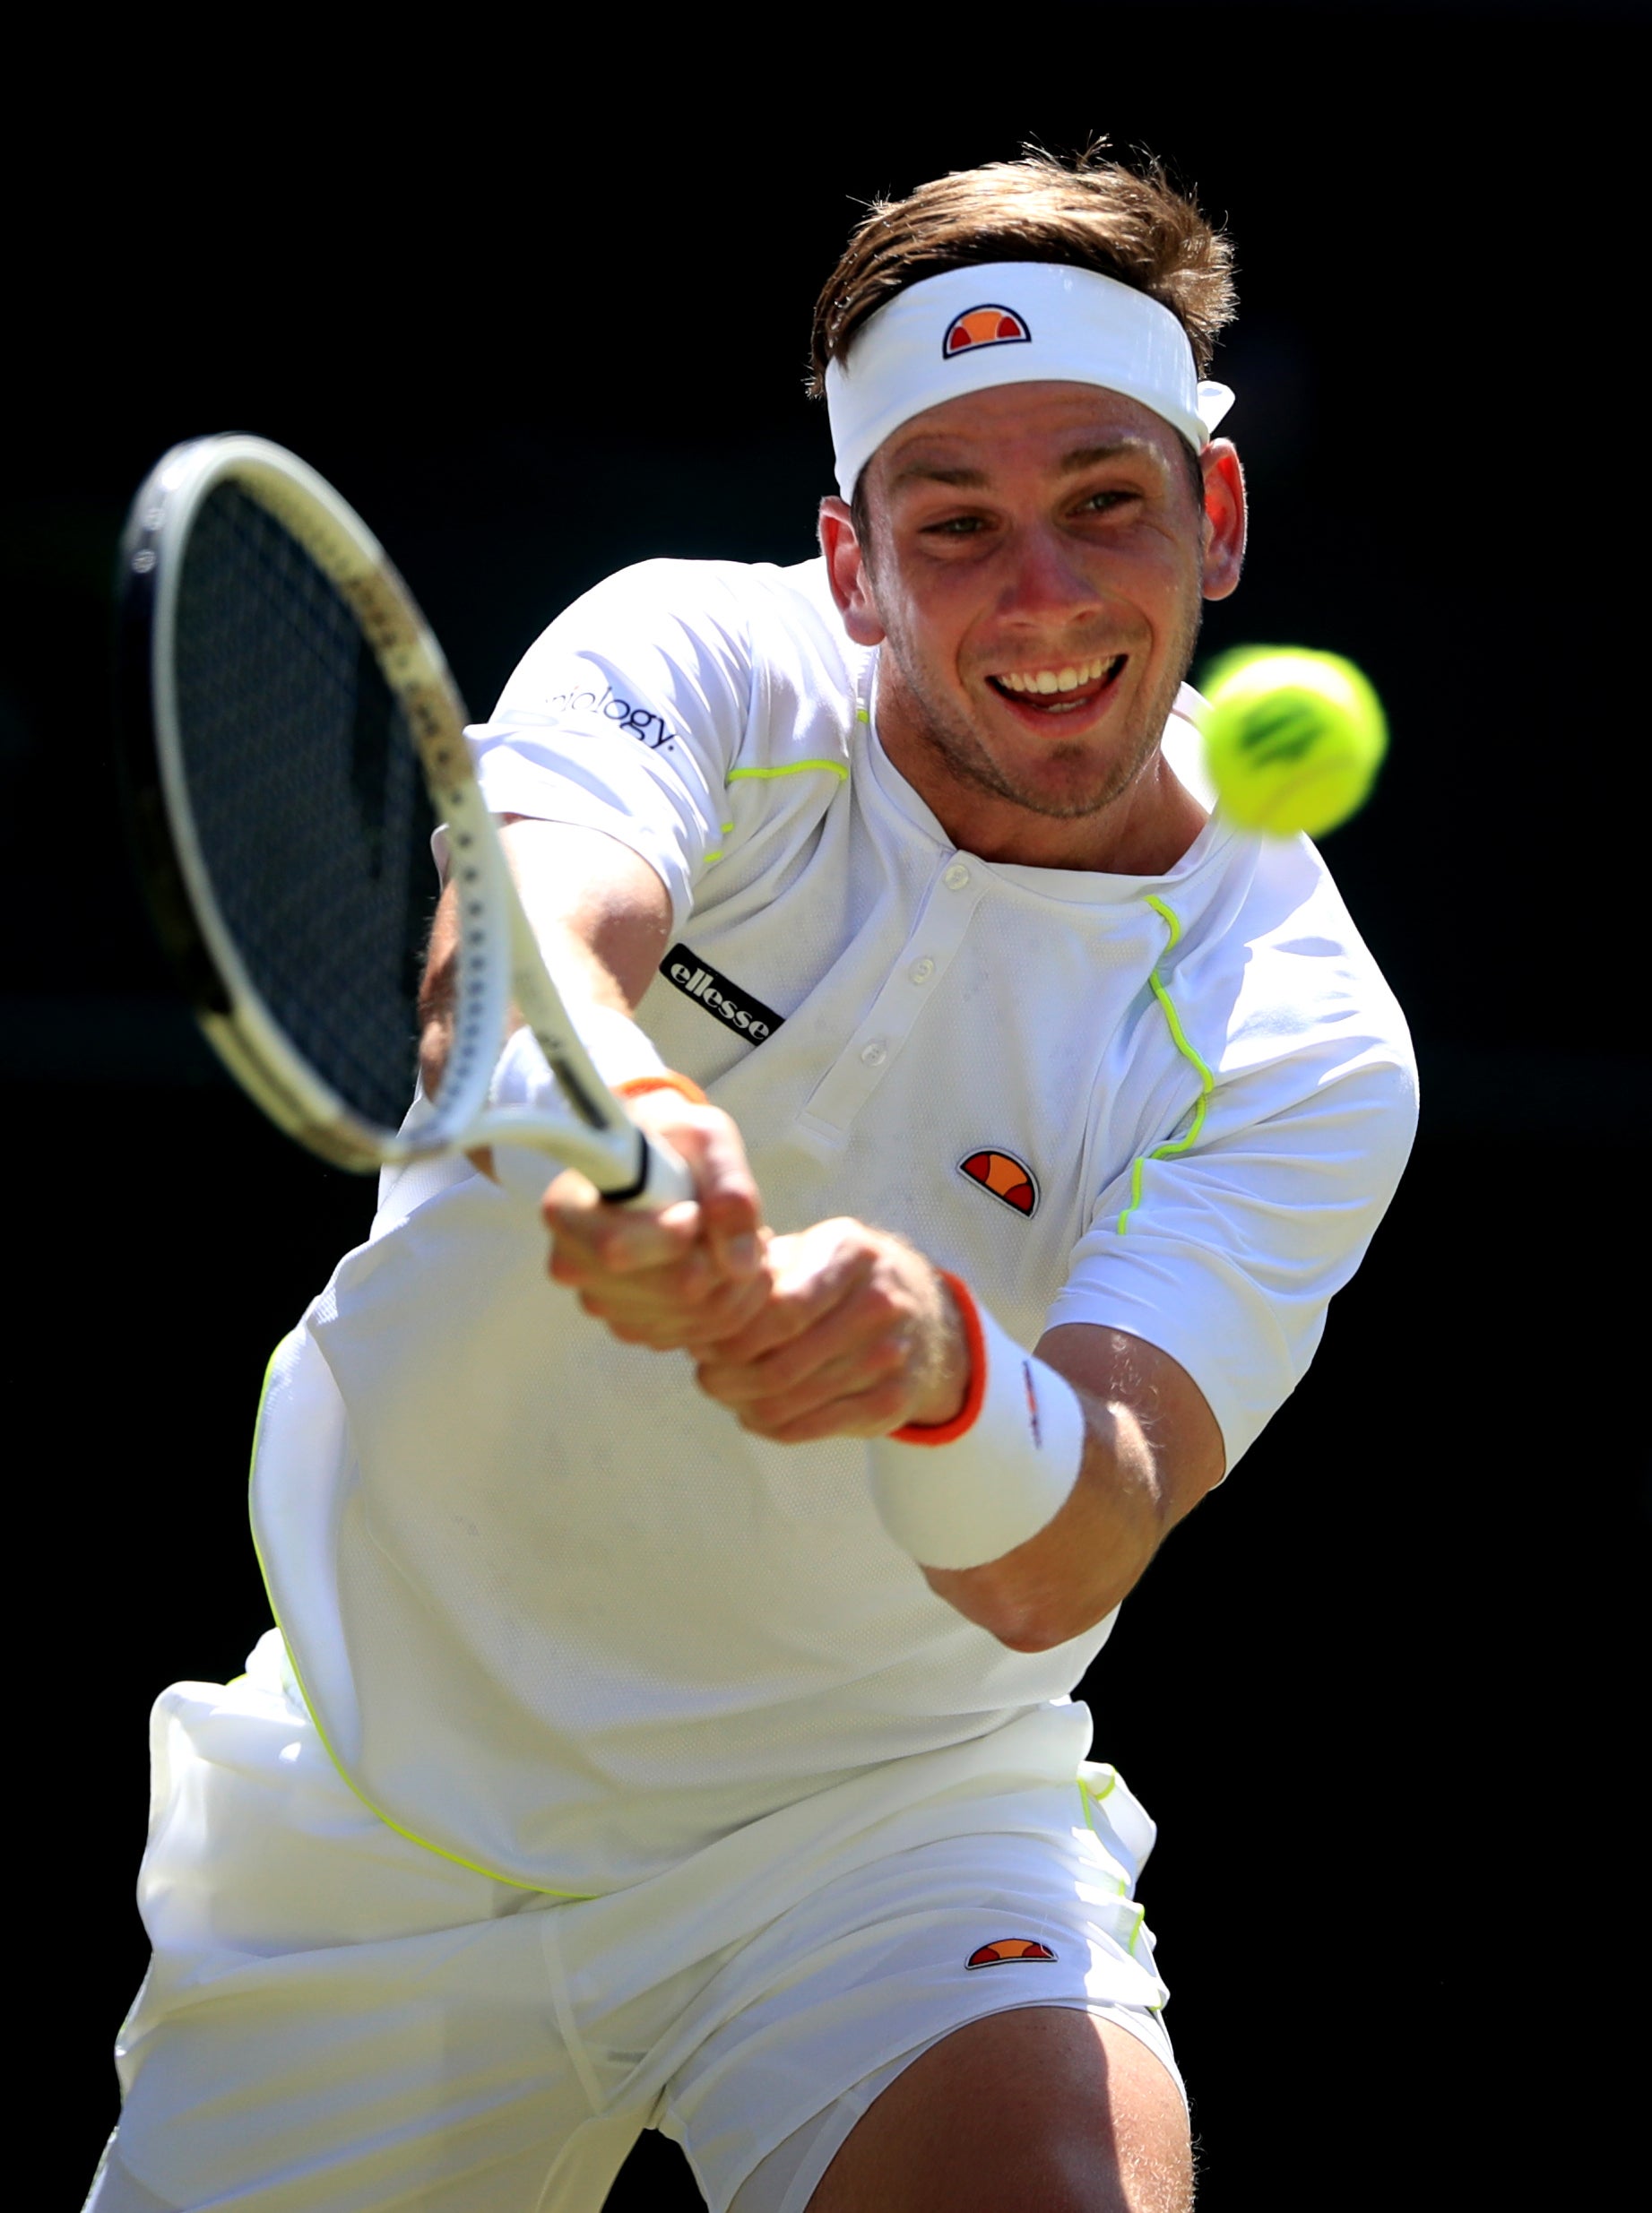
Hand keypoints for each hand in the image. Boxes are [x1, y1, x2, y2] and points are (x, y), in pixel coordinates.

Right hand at [544, 1090, 769, 1350]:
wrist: (659, 1164)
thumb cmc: (674, 1140)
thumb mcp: (705, 1137)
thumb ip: (729, 1187)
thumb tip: (739, 1264)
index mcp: (567, 1210)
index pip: (617, 1251)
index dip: (673, 1238)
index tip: (694, 1211)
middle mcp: (573, 1265)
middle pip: (673, 1291)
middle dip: (724, 1258)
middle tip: (742, 1225)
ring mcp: (602, 1304)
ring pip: (697, 1319)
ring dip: (738, 1282)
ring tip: (737, 1239)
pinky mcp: (634, 1328)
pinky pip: (700, 1336)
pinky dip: (732, 1304)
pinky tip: (726, 1265)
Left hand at [692, 1220, 968, 1443]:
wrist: (921, 1311)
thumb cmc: (836, 1277)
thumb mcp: (803, 1251)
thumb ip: (753, 1272)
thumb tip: (695, 1304)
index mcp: (852, 1254)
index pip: (780, 1310)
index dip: (731, 1334)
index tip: (703, 1340)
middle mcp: (881, 1303)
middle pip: (781, 1363)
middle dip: (727, 1376)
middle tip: (705, 1374)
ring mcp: (891, 1356)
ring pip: (791, 1402)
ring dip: (743, 1404)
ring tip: (725, 1390)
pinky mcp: (892, 1402)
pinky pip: (811, 1428)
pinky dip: (771, 1425)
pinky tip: (755, 1411)